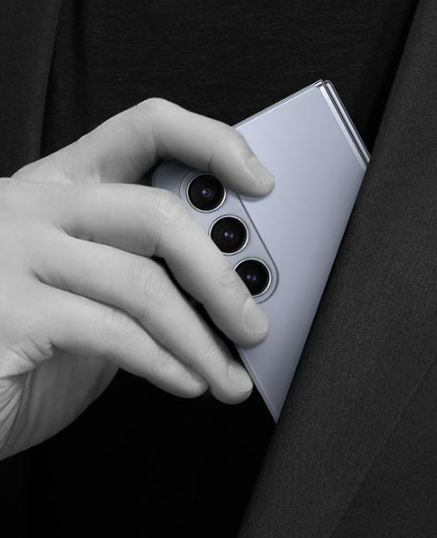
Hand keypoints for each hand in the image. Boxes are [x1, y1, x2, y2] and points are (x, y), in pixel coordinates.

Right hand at [0, 97, 274, 460]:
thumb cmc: (25, 339)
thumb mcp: (88, 290)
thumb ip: (139, 273)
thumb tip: (221, 288)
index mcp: (60, 188)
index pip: (144, 130)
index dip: (210, 145)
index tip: (257, 181)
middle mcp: (33, 207)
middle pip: (156, 213)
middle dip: (220, 278)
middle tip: (252, 321)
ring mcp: (12, 254)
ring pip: (142, 284)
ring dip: (200, 340)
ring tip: (225, 373)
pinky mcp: (8, 313)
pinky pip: (114, 333)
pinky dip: (163, 363)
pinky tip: (183, 380)